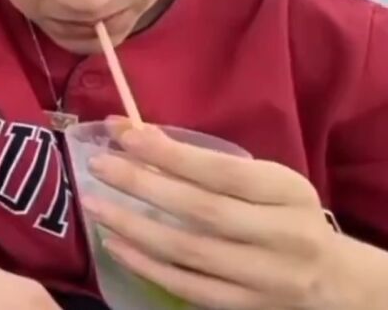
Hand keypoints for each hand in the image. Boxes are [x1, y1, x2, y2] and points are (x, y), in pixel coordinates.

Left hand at [82, 122, 344, 309]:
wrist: (330, 280)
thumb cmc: (283, 215)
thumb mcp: (264, 181)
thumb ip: (205, 160)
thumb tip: (131, 131)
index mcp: (289, 193)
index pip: (224, 172)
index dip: (172, 155)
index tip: (125, 137)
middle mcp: (282, 236)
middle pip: (202, 210)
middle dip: (143, 185)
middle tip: (98, 165)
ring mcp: (264, 277)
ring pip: (188, 251)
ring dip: (133, 226)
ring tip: (94, 204)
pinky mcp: (244, 306)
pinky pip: (186, 285)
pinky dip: (145, 265)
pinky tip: (114, 244)